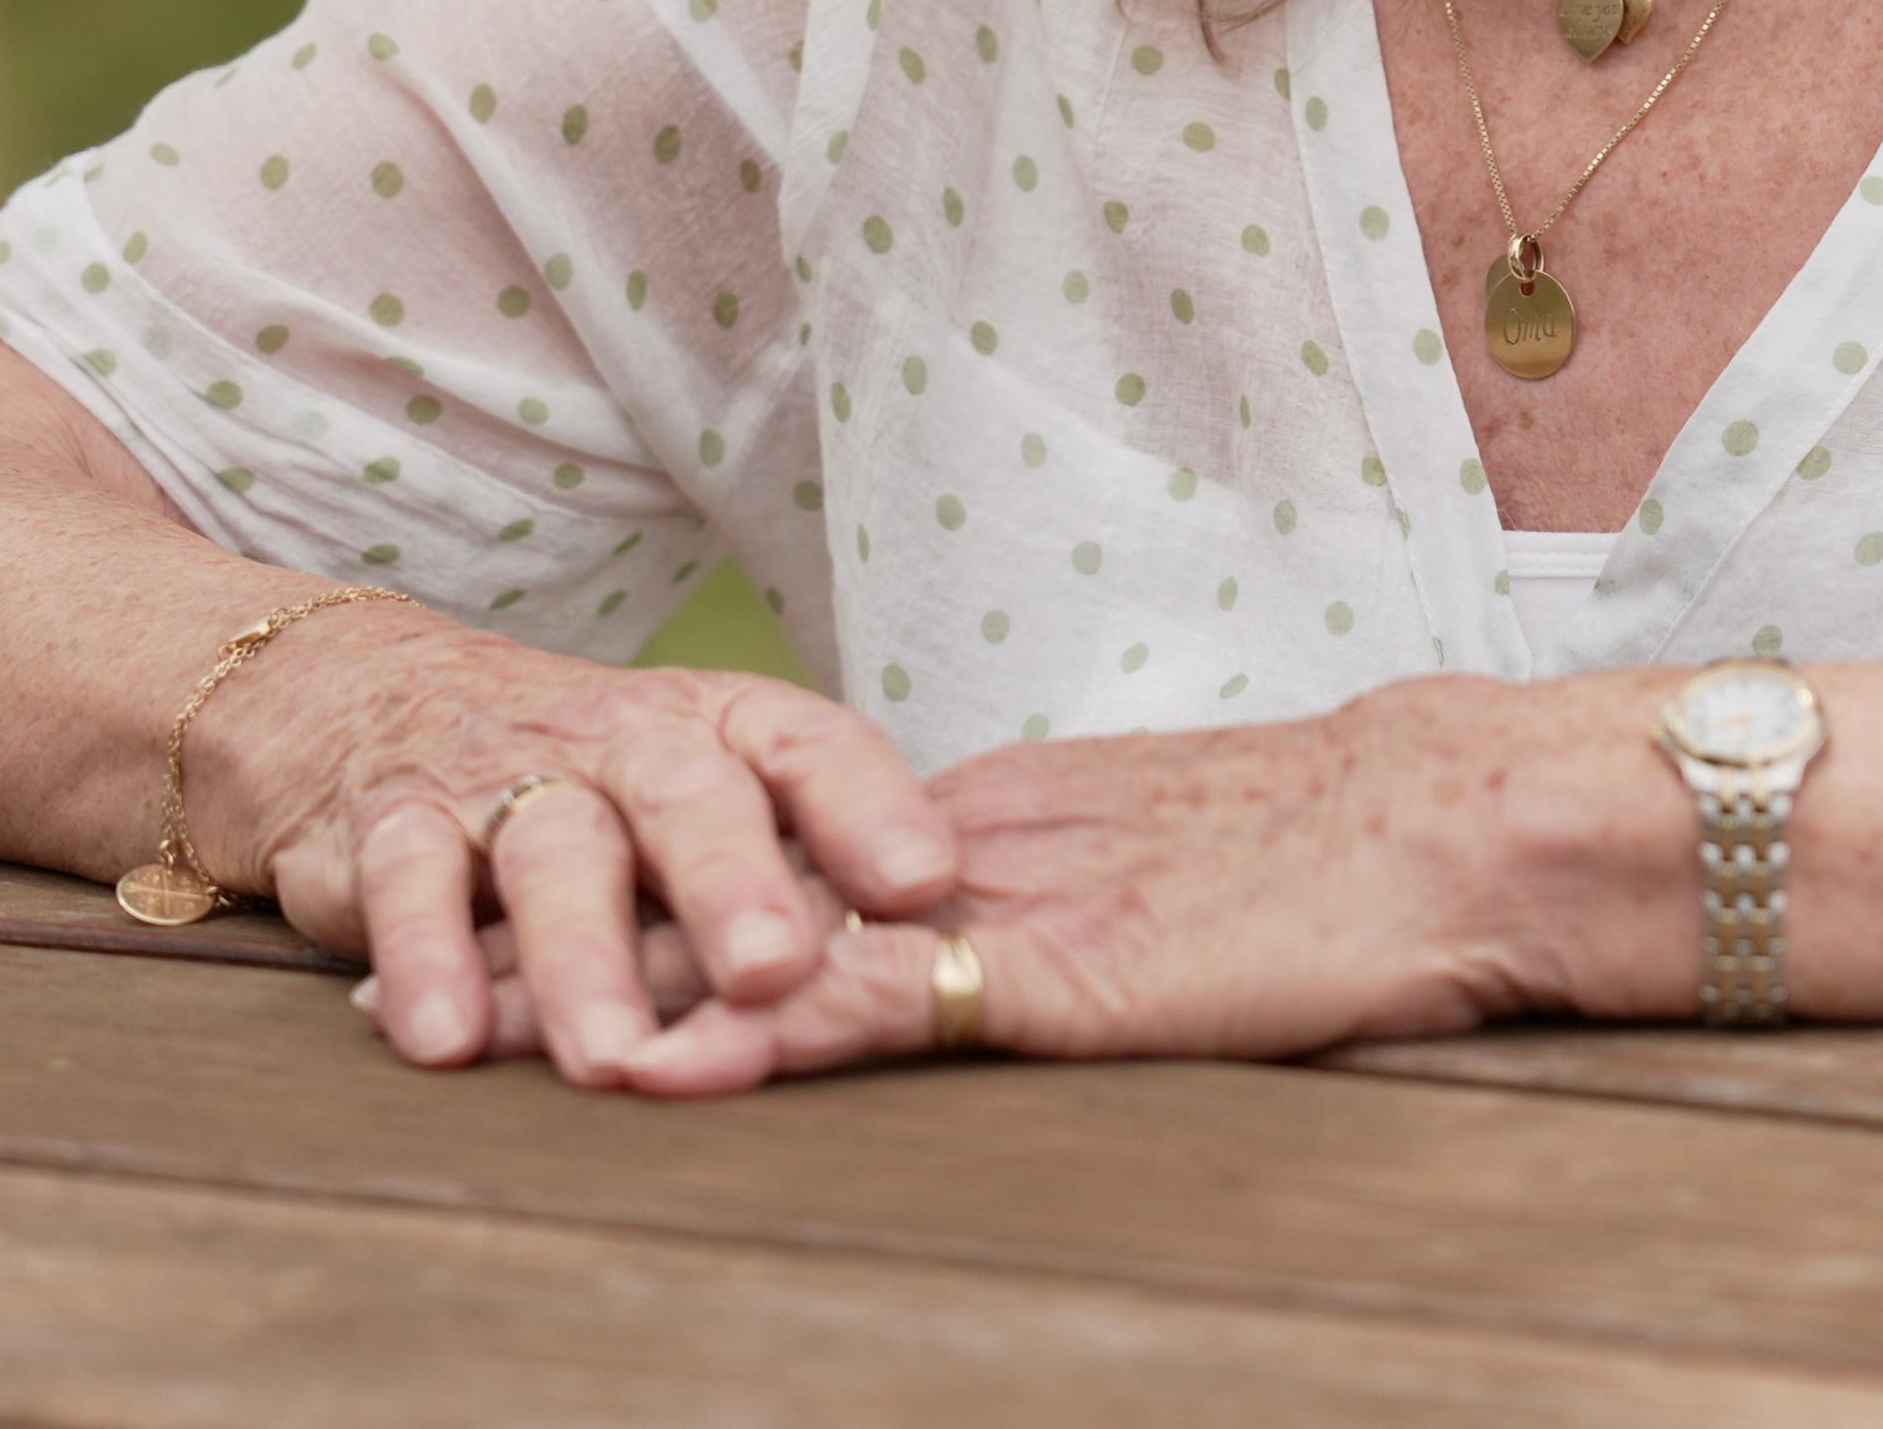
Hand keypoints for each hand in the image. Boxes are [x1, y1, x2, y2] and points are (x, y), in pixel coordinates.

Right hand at [189, 603, 958, 1096]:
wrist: (382, 704)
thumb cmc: (602, 785)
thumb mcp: (705, 799)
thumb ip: (801, 870)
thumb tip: (945, 966)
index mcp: (725, 729)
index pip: (813, 748)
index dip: (872, 809)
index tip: (927, 882)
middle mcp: (626, 740)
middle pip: (686, 795)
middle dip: (731, 882)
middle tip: (773, 970)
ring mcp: (509, 778)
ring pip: (554, 851)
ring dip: (583, 958)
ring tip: (613, 1056)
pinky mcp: (396, 824)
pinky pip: (409, 880)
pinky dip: (424, 959)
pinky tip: (446, 1040)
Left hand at [365, 674, 1608, 1092]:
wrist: (1466, 825)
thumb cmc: (1354, 872)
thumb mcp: (1169, 884)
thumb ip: (1068, 906)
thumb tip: (979, 948)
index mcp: (992, 817)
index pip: (772, 849)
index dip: (635, 882)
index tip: (504, 905)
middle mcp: (968, 846)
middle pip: (730, 883)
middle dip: (575, 929)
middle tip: (415, 967)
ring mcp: (1008, 904)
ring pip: (772, 942)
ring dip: (621, 990)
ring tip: (472, 1030)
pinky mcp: (1061, 975)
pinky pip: (887, 1003)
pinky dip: (766, 1036)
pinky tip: (665, 1065)